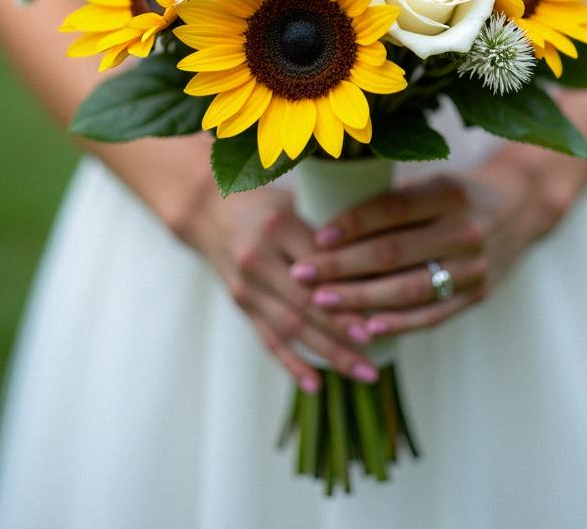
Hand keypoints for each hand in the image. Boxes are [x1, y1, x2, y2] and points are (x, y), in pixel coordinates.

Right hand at [180, 179, 381, 392]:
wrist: (210, 210)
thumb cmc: (266, 202)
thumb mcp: (295, 201)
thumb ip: (327, 231)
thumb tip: (376, 262)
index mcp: (278, 226)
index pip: (318, 266)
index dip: (346, 293)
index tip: (376, 313)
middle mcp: (258, 258)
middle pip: (304, 303)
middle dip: (341, 330)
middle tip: (374, 348)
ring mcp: (247, 286)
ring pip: (290, 328)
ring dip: (328, 354)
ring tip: (363, 372)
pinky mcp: (241, 305)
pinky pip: (268, 339)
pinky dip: (292, 364)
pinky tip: (316, 385)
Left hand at [289, 146, 585, 337]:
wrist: (521, 206)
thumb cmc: (460, 191)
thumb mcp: (434, 181)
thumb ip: (393, 201)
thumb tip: (328, 220)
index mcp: (450, 192)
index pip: (393, 210)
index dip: (352, 224)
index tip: (316, 238)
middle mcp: (465, 230)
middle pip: (394, 253)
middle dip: (342, 266)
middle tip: (302, 275)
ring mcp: (474, 266)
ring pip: (408, 289)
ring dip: (359, 298)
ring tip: (321, 302)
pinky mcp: (478, 295)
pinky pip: (432, 314)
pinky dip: (398, 324)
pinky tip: (366, 329)